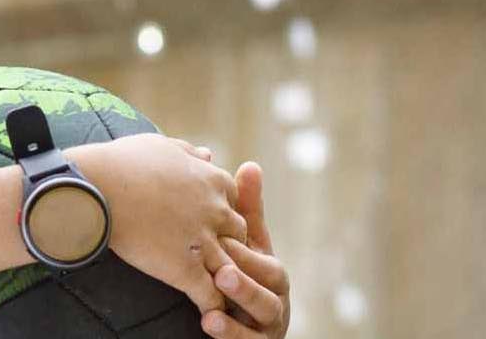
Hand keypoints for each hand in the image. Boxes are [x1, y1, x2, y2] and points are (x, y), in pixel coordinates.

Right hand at [71, 134, 246, 315]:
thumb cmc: (121, 162)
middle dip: (228, 244)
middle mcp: (216, 211)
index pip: (233, 201)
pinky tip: (207, 312)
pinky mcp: (186, 270)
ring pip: (231, 268)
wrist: (95, 187)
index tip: (207, 221)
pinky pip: (211, 295)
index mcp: (212, 180)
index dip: (220, 213)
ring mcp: (204, 242)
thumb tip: (207, 155)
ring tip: (220, 291)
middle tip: (212, 255)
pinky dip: (212, 306)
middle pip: (238, 234)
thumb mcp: (161, 146)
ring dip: (226, 280)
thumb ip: (189, 153)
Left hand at [203, 161, 289, 338]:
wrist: (235, 325)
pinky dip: (231, 332)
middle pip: (270, 280)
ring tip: (220, 286)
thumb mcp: (243, 246)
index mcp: (270, 267)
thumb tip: (250, 164)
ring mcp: (268, 323)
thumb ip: (246, 212)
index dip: (245, 243)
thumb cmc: (241, 276)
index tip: (222, 234)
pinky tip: (209, 322)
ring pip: (264, 310)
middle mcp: (276, 295)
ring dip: (243, 298)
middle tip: (222, 262)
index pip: (262, 250)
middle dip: (247, 268)